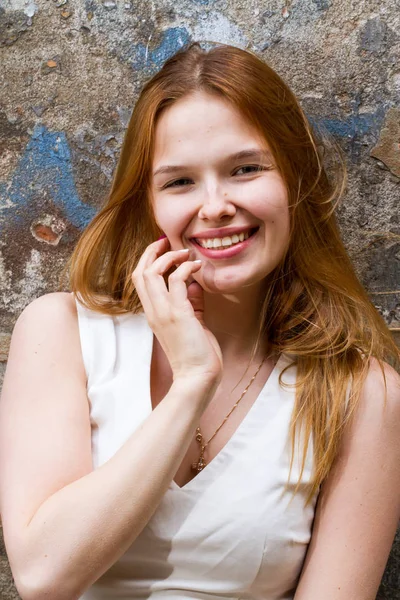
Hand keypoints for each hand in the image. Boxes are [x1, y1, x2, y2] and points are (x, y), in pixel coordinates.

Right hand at [132, 237, 222, 384]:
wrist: (197, 377)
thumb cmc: (197, 355)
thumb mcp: (192, 324)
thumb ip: (191, 303)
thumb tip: (194, 284)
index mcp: (153, 314)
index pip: (140, 281)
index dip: (147, 261)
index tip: (162, 249)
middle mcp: (153, 312)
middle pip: (139, 272)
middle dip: (151, 252)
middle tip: (167, 241)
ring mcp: (163, 313)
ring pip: (151, 272)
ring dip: (169, 257)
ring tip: (185, 253)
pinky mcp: (178, 314)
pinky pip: (175, 280)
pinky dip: (185, 268)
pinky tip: (197, 267)